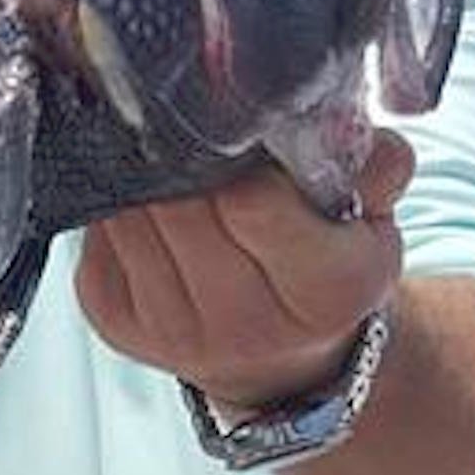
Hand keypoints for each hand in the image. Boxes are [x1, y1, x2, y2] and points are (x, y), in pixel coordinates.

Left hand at [75, 132, 411, 408]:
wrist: (279, 356)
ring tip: (177, 165)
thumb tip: (331, 118)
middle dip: (188, 157)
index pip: (253, 202)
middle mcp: (244, 327)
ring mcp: (170, 332)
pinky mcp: (114, 323)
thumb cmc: (326, 265)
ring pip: (132, 214)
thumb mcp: (374, 218)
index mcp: (325, 293)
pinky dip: (120, 204)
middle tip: (203, 134)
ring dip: (146, 175)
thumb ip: (374, 163)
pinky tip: (152, 204)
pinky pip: (100, 234)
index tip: (249, 134)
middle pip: (182, 204)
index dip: (243, 154)